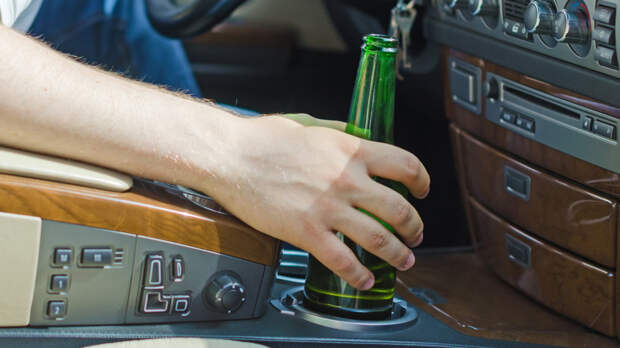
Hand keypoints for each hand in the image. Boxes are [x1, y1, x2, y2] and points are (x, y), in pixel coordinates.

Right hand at [202, 115, 429, 289]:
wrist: (229, 157)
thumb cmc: (261, 139)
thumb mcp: (308, 124)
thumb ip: (337, 132)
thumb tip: (355, 133)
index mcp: (350, 150)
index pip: (404, 164)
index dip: (422, 180)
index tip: (422, 190)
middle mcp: (346, 179)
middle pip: (399, 208)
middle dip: (415, 226)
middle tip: (416, 234)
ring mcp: (328, 207)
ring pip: (379, 238)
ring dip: (398, 253)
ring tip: (404, 260)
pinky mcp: (306, 231)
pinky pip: (342, 261)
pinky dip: (359, 275)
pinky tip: (365, 280)